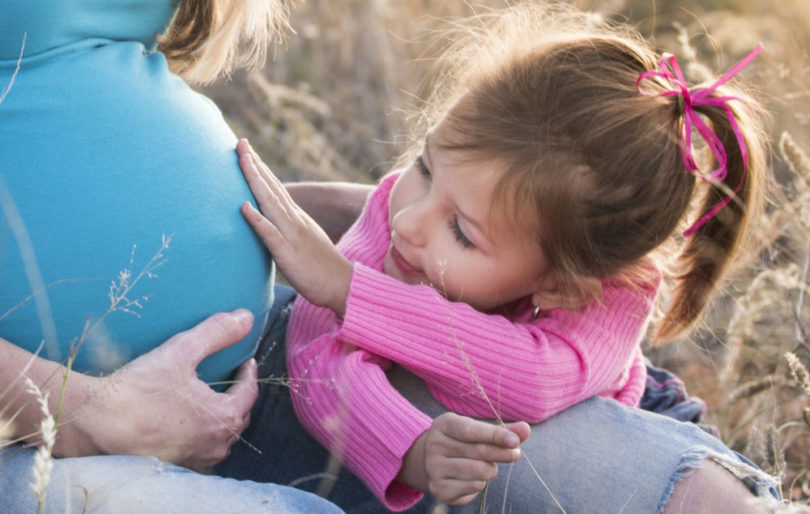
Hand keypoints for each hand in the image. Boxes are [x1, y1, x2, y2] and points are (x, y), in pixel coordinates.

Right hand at [58, 309, 258, 469]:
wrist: (94, 424)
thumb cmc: (139, 390)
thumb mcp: (181, 352)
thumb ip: (216, 333)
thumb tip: (246, 318)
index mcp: (224, 418)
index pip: (249, 393)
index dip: (248, 374)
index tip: (245, 361)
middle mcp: (215, 445)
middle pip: (238, 417)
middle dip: (238, 396)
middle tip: (231, 378)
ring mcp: (195, 459)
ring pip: (220, 437)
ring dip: (221, 418)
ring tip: (211, 399)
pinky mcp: (174, 466)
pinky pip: (199, 449)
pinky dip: (200, 434)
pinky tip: (186, 421)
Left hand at [237, 139, 352, 317]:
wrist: (343, 285)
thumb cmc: (321, 268)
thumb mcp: (303, 241)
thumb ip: (287, 229)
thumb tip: (270, 222)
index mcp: (296, 218)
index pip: (275, 188)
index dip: (260, 168)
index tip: (246, 149)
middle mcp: (294, 220)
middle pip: (271, 188)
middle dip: (254, 164)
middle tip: (239, 142)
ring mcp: (292, 235)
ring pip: (270, 203)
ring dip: (255, 181)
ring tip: (242, 160)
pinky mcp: (288, 254)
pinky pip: (270, 234)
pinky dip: (257, 219)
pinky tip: (244, 207)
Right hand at [398, 412, 530, 505]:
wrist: (433, 463)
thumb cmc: (462, 442)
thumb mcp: (478, 431)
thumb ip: (502, 430)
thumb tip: (525, 429)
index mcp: (444, 424)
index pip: (472, 430)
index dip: (495, 435)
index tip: (515, 441)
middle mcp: (434, 444)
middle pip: (479, 451)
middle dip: (502, 453)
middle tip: (515, 454)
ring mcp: (434, 467)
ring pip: (479, 471)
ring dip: (491, 469)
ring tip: (487, 466)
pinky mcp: (438, 489)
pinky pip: (474, 486)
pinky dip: (481, 483)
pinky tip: (474, 477)